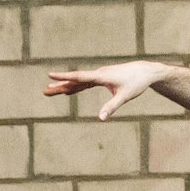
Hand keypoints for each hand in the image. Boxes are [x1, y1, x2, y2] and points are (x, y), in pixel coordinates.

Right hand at [43, 60, 165, 119]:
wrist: (145, 72)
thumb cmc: (136, 84)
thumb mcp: (124, 97)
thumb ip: (111, 106)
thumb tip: (101, 118)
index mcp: (101, 76)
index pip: (79, 77)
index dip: (64, 77)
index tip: (50, 75)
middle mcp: (97, 74)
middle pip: (74, 81)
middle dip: (59, 86)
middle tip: (44, 91)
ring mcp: (99, 76)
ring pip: (78, 82)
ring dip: (64, 87)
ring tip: (50, 91)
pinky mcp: (102, 78)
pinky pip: (85, 83)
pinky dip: (75, 87)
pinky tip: (67, 91)